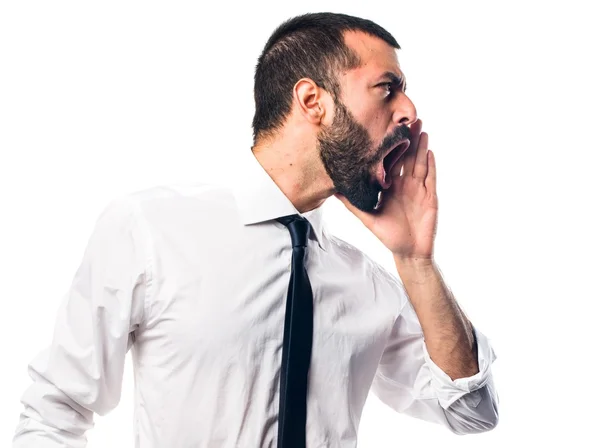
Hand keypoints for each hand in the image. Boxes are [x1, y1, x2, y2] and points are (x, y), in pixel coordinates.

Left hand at [335, 119, 437, 260]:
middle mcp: (405, 184)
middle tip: (409, 119)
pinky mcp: (430, 197)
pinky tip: (430, 151)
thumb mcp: (368, 218)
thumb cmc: (389, 235)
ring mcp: (419, 189)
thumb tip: (334, 191)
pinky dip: (431, 165)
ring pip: (420, 162)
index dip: (389, 146)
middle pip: (407, 156)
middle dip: (409, 139)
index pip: (390, 161)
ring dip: (421, 146)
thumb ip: (353, 204)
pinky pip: (431, 178)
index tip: (386, 128)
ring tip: (420, 128)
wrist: (409, 252)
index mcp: (391, 186)